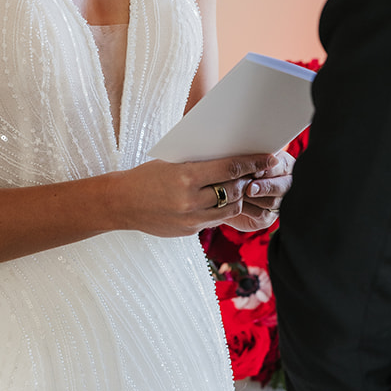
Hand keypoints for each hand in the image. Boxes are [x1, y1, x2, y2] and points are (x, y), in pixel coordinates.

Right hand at [115, 151, 292, 238]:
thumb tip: (231, 158)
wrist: (121, 203)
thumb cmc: (146, 176)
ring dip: (238, 197)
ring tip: (240, 187)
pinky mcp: (189, 232)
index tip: (268, 158)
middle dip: (248, 180)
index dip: (253, 163)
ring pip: (230, 209)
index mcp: (186, 177)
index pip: (230, 169)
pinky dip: (220, 209)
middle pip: (235, 190)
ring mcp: (191, 220)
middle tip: (257, 171)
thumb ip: (200, 164)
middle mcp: (191, 200)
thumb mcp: (172, 163)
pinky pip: (214, 220)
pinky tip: (219, 200)